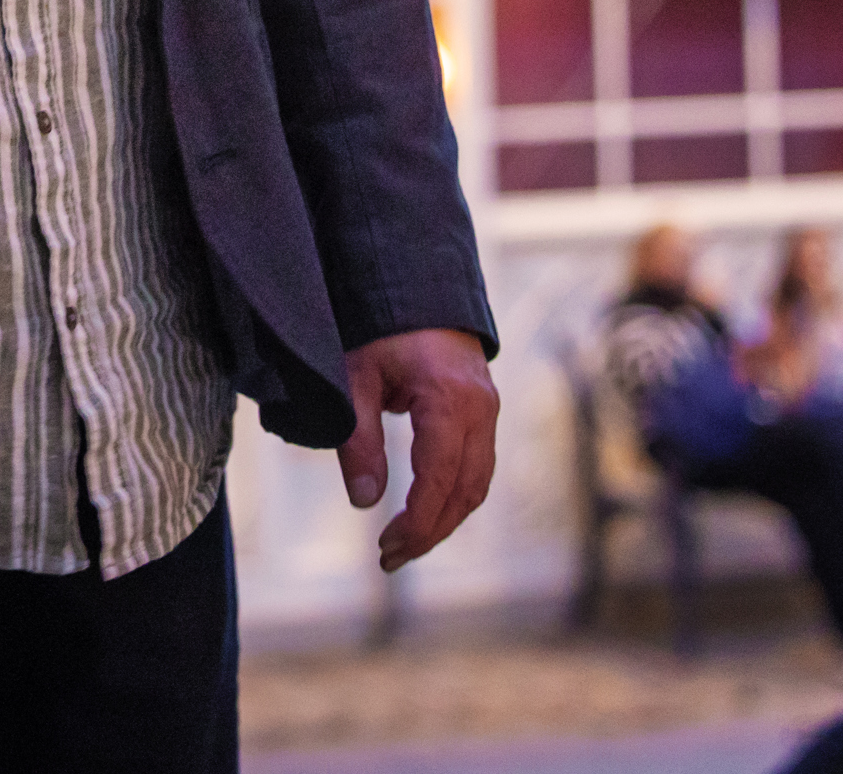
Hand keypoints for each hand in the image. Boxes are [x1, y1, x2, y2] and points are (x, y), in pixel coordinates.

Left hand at [340, 328, 496, 570]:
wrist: (414, 285)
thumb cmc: (378, 328)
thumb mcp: (356, 377)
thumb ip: (359, 438)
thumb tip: (364, 501)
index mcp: (449, 400)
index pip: (440, 478)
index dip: (417, 520)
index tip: (387, 546)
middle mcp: (480, 410)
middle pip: (465, 491)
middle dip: (431, 531)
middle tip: (390, 557)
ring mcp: (487, 412)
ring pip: (476, 484)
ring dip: (445, 520)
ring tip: (403, 545)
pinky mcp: (483, 414)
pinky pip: (476, 468)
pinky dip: (454, 497)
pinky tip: (425, 514)